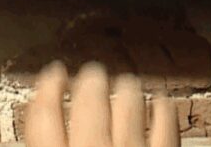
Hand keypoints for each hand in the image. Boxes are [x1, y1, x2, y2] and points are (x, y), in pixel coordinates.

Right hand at [25, 62, 177, 146]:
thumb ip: (48, 145)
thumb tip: (42, 132)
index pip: (45, 113)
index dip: (47, 86)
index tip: (52, 73)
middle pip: (91, 98)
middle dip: (91, 79)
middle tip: (93, 72)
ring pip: (131, 101)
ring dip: (127, 88)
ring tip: (125, 83)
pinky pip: (168, 123)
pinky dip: (164, 108)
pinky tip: (162, 103)